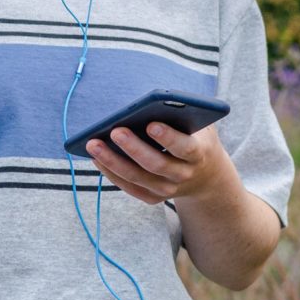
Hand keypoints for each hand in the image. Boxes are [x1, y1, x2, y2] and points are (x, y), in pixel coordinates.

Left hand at [82, 121, 229, 206]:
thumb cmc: (196, 138)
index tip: (151, 124)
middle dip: (134, 147)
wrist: (205, 175)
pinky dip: (111, 173)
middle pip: (156, 164)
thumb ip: (183, 114)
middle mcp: (183, 174)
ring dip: (113, 161)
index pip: (184, 147)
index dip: (168, 137)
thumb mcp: (199, 125)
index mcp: (198, 153)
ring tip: (94, 144)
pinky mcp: (153, 197)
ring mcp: (168, 189)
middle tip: (115, 131)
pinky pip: (129, 187)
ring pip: (137, 177)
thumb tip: (149, 102)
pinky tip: (97, 158)